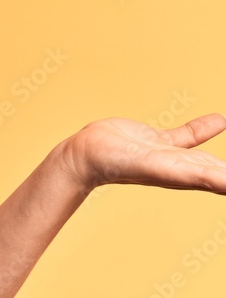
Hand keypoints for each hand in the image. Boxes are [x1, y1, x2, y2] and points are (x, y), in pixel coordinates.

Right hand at [61, 113, 225, 193]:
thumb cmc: (120, 165)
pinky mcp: (160, 141)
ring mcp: (175, 155)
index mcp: (199, 178)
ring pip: (215, 153)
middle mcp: (191, 170)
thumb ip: (205, 175)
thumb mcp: (167, 168)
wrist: (87, 154)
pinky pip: (191, 135)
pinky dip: (208, 128)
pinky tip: (222, 120)